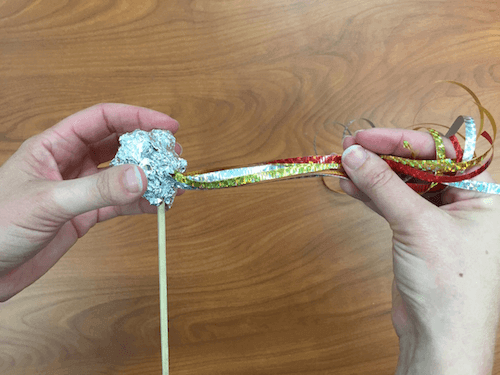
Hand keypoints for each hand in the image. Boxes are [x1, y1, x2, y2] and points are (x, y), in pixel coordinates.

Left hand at [0, 103, 181, 300]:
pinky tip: (158, 204)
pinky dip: (140, 203)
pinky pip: (119, 204)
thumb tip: (142, 177)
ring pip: (122, 175)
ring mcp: (79, 190)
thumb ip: (96, 190)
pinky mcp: (83, 216)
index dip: (136, 118)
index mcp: (54, 146)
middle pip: (117, 144)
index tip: (167, 126)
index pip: (102, 120)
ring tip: (173, 180)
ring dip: (148, 176)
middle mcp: (69, 164)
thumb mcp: (48, 202)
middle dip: (147, 147)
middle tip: (174, 155)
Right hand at [340, 129, 499, 374]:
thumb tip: (355, 154)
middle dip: (384, 156)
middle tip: (351, 146)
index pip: (443, 151)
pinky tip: (350, 185)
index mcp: (482, 194)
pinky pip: (392, 203)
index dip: (404, 140)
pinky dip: (370, 194)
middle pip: (420, 165)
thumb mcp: (417, 226)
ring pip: (403, 183)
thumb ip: (384, 186)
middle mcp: (464, 202)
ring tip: (343, 163)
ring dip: (372, 174)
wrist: (438, 336)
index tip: (368, 137)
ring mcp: (438, 217)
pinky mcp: (416, 233)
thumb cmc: (450, 285)